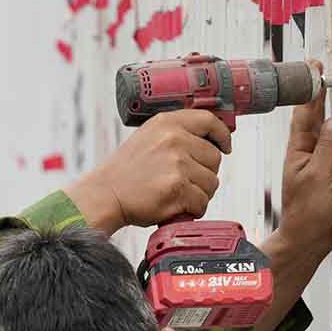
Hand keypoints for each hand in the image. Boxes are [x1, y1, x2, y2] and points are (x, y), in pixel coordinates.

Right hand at [66, 109, 231, 233]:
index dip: (222, 135)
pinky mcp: (177, 188)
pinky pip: (202, 202)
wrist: (106, 194)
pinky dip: (192, 209)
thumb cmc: (126, 172)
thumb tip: (210, 140)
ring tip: (176, 194)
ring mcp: (177, 164)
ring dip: (198, 193)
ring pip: (211, 182)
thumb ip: (177, 134)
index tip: (225, 146)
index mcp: (167, 123)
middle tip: (184, 181)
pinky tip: (175, 205)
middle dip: (204, 173)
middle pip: (214, 158)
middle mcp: (174, 139)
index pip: (209, 121)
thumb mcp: (148, 137)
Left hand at [273, 81, 331, 261]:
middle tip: (331, 72)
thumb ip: (327, 147)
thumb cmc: (308, 212)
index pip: (306, 113)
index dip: (311, 90)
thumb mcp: (319, 176)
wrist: (312, 239)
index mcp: (300, 149)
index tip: (315, 69)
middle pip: (320, 118)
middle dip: (325, 95)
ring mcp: (324, 162)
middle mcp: (312, 152)